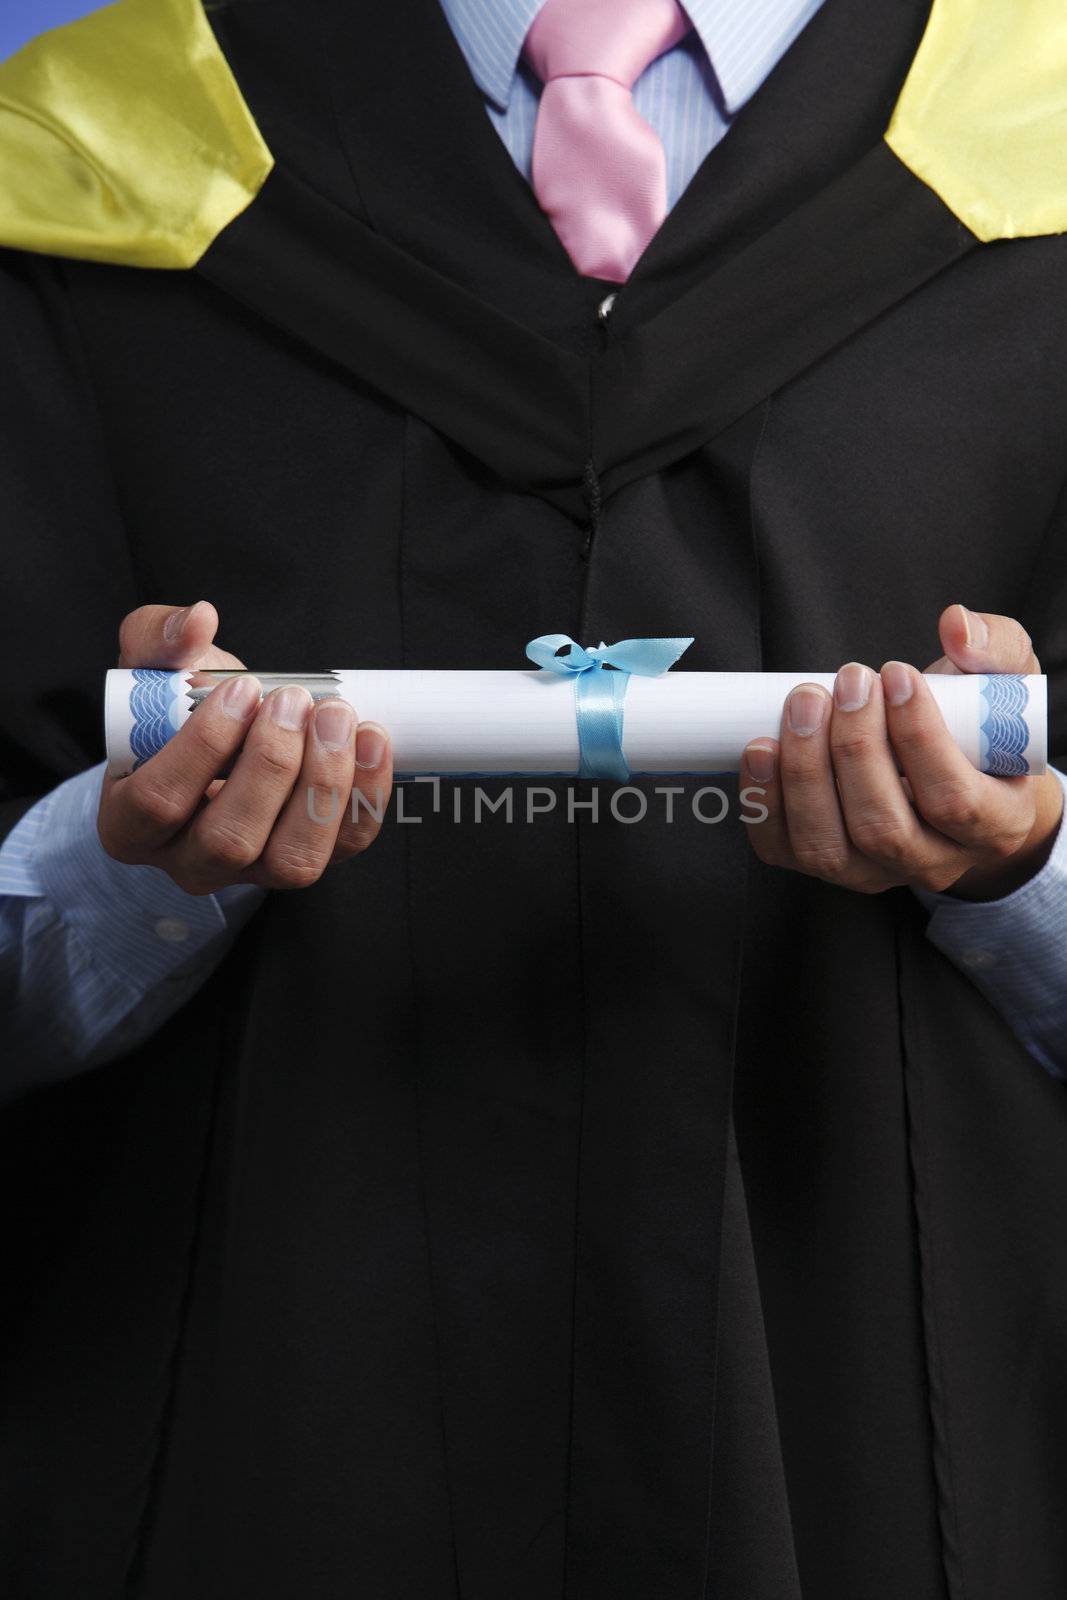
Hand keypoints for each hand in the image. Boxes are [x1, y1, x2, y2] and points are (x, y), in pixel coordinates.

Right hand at [98, 601, 392, 893]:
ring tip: (336, 718)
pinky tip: (370, 739)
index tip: (242, 689)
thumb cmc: (177, 712)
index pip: (158, 801)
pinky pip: (345, 846)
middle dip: (270, 765)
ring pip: (292, 859)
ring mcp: (253, 871)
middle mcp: (190, 862)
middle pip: (229, 839)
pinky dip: (366, 794)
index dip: (202, 745)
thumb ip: (160, 638)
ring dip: (323, 785)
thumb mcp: (153, 668)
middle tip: (294, 701)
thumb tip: (199, 620)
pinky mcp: (308, 857)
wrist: (224, 738)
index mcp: (130, 822)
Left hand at [740, 605, 1062, 900]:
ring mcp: (875, 872)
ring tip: (803, 703)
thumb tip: (955, 625)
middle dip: (854, 748)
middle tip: (848, 681)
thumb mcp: (1007, 684)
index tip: (897, 675)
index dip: (920, 739)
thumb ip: (994, 648)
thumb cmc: (980, 731)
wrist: (958, 780)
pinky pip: (784, 851)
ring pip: (829, 846)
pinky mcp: (827, 865)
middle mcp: (934, 862)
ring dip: (804, 771)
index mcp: (994, 825)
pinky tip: (761, 749)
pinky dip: (764, 802)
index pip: (954, 801)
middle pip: (883, 827)